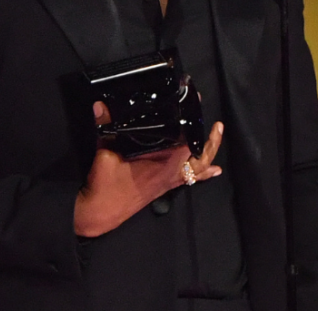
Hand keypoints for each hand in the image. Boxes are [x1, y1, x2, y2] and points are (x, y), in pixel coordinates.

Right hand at [73, 101, 222, 237]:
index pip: (186, 141)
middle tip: (217, 125)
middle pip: (199, 157)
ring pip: (197, 168)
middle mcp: (170, 173)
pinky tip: (212, 171)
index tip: (196, 105)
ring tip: (216, 139)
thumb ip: (105, 127)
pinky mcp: (163, 186)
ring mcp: (168, 181)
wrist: (102, 211)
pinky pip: (189, 178)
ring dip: (208, 155)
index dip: (193, 124)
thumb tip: (100, 105)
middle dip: (210, 142)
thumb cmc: (106, 185)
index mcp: (162, 163)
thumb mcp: (105, 152)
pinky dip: (202, 173)